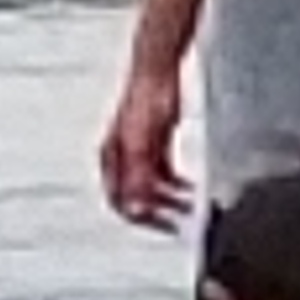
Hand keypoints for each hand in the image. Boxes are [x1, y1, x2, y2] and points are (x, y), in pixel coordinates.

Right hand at [100, 66, 193, 231]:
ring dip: (169, 199)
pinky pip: (161, 173)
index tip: (164, 226)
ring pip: (150, 187)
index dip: (141, 218)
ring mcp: (137, 151)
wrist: (158, 73)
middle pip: (134, 198)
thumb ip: (138, 175)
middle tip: (178, 222)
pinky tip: (188, 188)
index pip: (120, 201)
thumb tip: (136, 205)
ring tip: (188, 206)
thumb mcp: (142, 143)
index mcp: (111, 159)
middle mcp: (121, 158)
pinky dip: (174, 184)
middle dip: (157, 212)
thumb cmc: (146, 100)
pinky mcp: (153, 143)